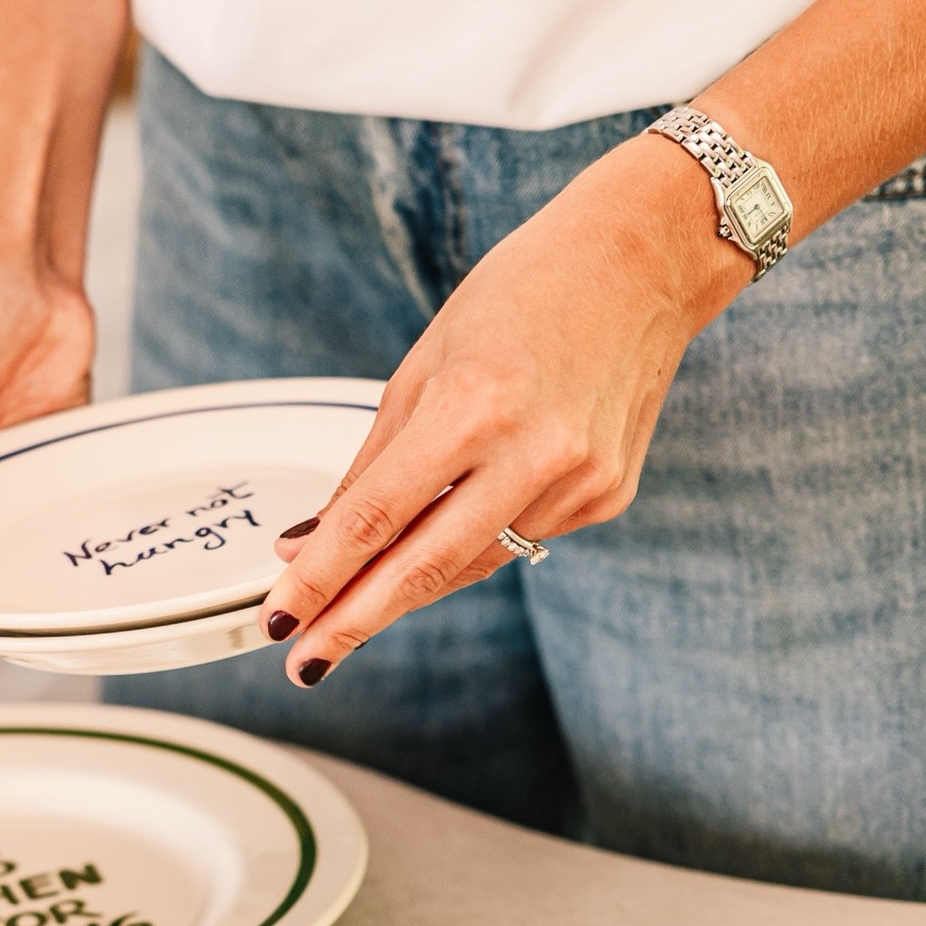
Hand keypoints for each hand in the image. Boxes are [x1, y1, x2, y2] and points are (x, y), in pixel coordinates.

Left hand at [260, 136, 748, 684]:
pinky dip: (472, 546)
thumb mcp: (424, 365)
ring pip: (471, 562)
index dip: (320, 578)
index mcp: (474, 406)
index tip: (278, 619)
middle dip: (355, 620)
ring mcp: (578, 483)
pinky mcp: (607, 497)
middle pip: (423, 566)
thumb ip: (369, 464)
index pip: (375, 518)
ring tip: (356, 607)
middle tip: (304, 663)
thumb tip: (310, 542)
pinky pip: (518, 541)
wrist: (646, 263)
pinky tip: (447, 538)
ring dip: (409, 587)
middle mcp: (532, 453)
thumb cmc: (525, 294)